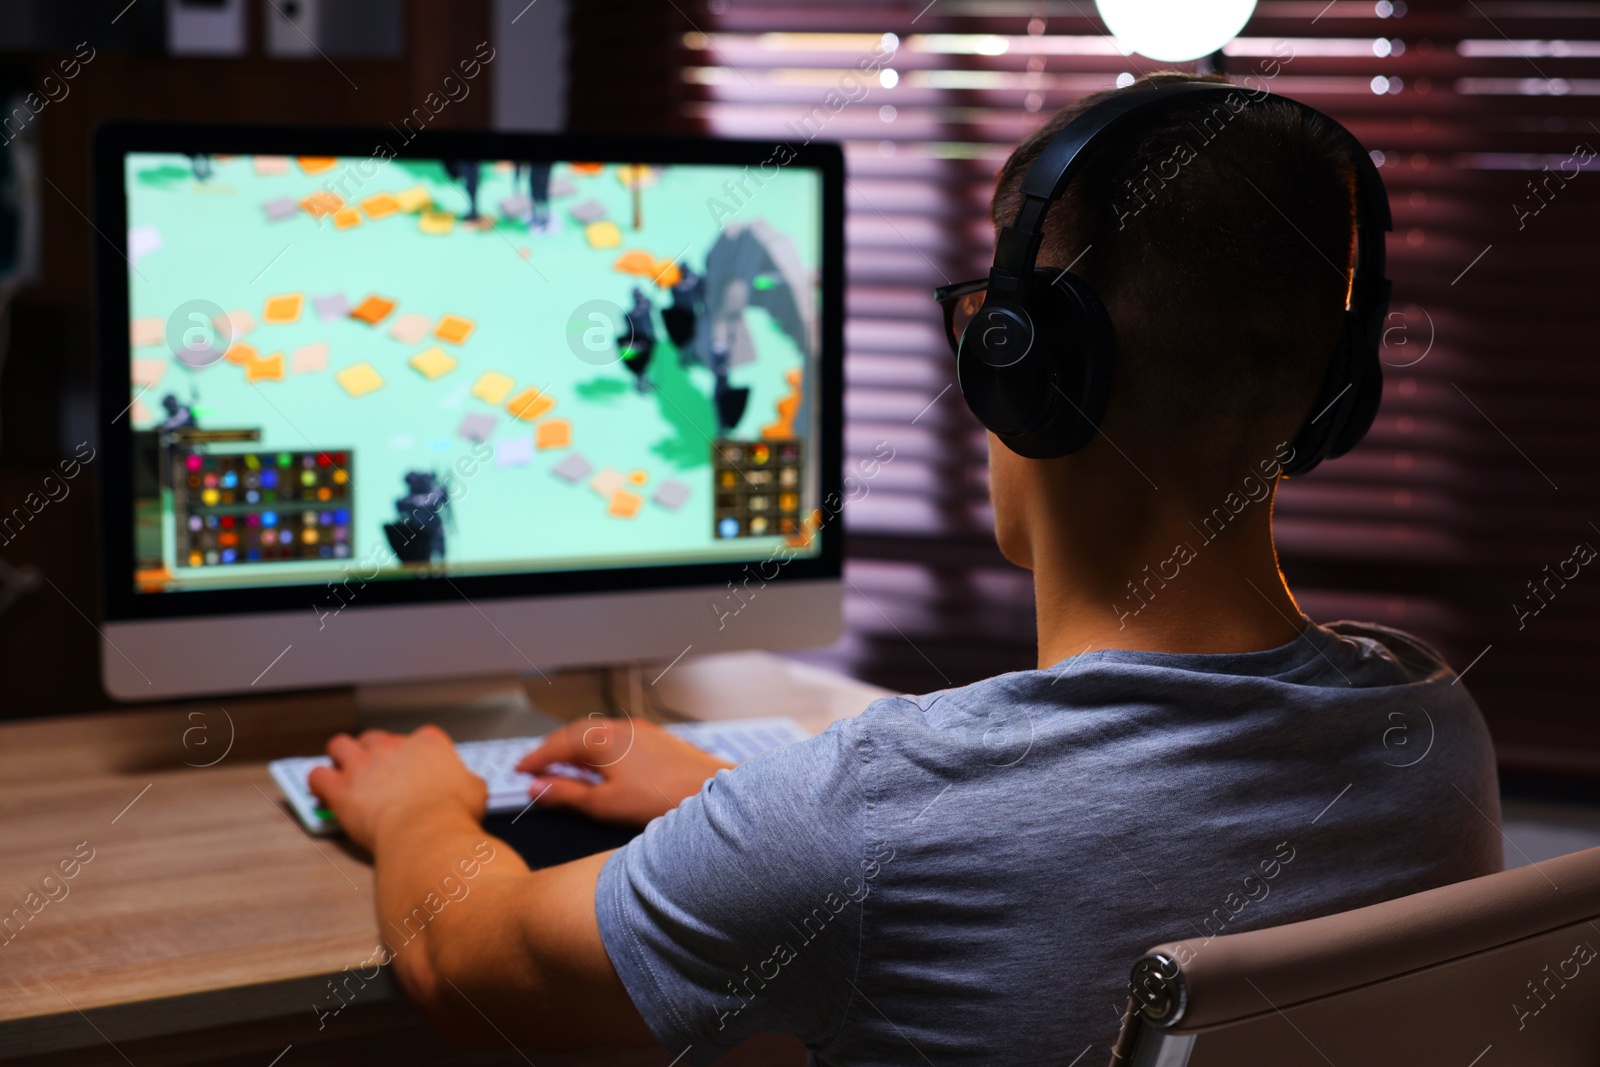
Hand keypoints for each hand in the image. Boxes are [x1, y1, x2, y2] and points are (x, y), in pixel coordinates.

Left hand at [308, 725, 486, 849]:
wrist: (428, 834)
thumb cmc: (451, 815)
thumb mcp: (475, 792)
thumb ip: (466, 782)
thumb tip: (468, 786)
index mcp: (428, 743)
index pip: (418, 738)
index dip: (413, 756)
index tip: (412, 771)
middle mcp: (393, 746)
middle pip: (375, 739)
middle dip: (374, 754)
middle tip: (376, 774)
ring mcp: (364, 764)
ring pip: (340, 745)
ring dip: (340, 757)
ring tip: (342, 772)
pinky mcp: (341, 787)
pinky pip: (317, 775)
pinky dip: (318, 783)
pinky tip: (322, 792)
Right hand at [516, 716, 732, 826]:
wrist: (711, 792)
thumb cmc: (662, 800)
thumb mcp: (603, 805)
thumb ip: (566, 794)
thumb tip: (536, 788)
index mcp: (601, 740)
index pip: (556, 744)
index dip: (535, 758)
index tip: (521, 770)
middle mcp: (620, 728)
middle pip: (575, 734)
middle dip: (554, 750)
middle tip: (538, 768)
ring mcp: (641, 731)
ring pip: (598, 734)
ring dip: (577, 749)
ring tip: (566, 769)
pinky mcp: (657, 739)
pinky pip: (617, 738)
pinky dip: (600, 750)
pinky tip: (603, 767)